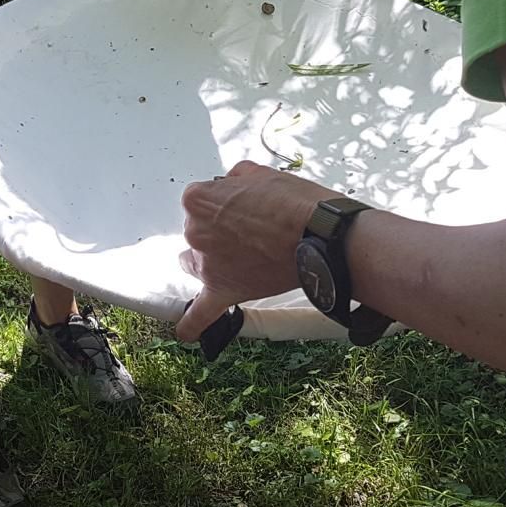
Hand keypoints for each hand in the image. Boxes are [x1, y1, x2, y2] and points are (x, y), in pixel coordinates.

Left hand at [173, 161, 325, 342]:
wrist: (319, 233)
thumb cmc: (294, 204)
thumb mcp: (261, 173)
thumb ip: (237, 179)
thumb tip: (234, 185)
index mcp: (200, 200)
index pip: (200, 201)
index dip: (223, 203)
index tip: (241, 207)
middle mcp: (196, 232)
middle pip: (197, 231)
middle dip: (219, 230)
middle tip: (250, 230)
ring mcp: (208, 264)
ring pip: (196, 265)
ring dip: (209, 262)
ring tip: (236, 260)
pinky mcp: (225, 291)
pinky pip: (201, 314)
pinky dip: (192, 324)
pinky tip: (186, 332)